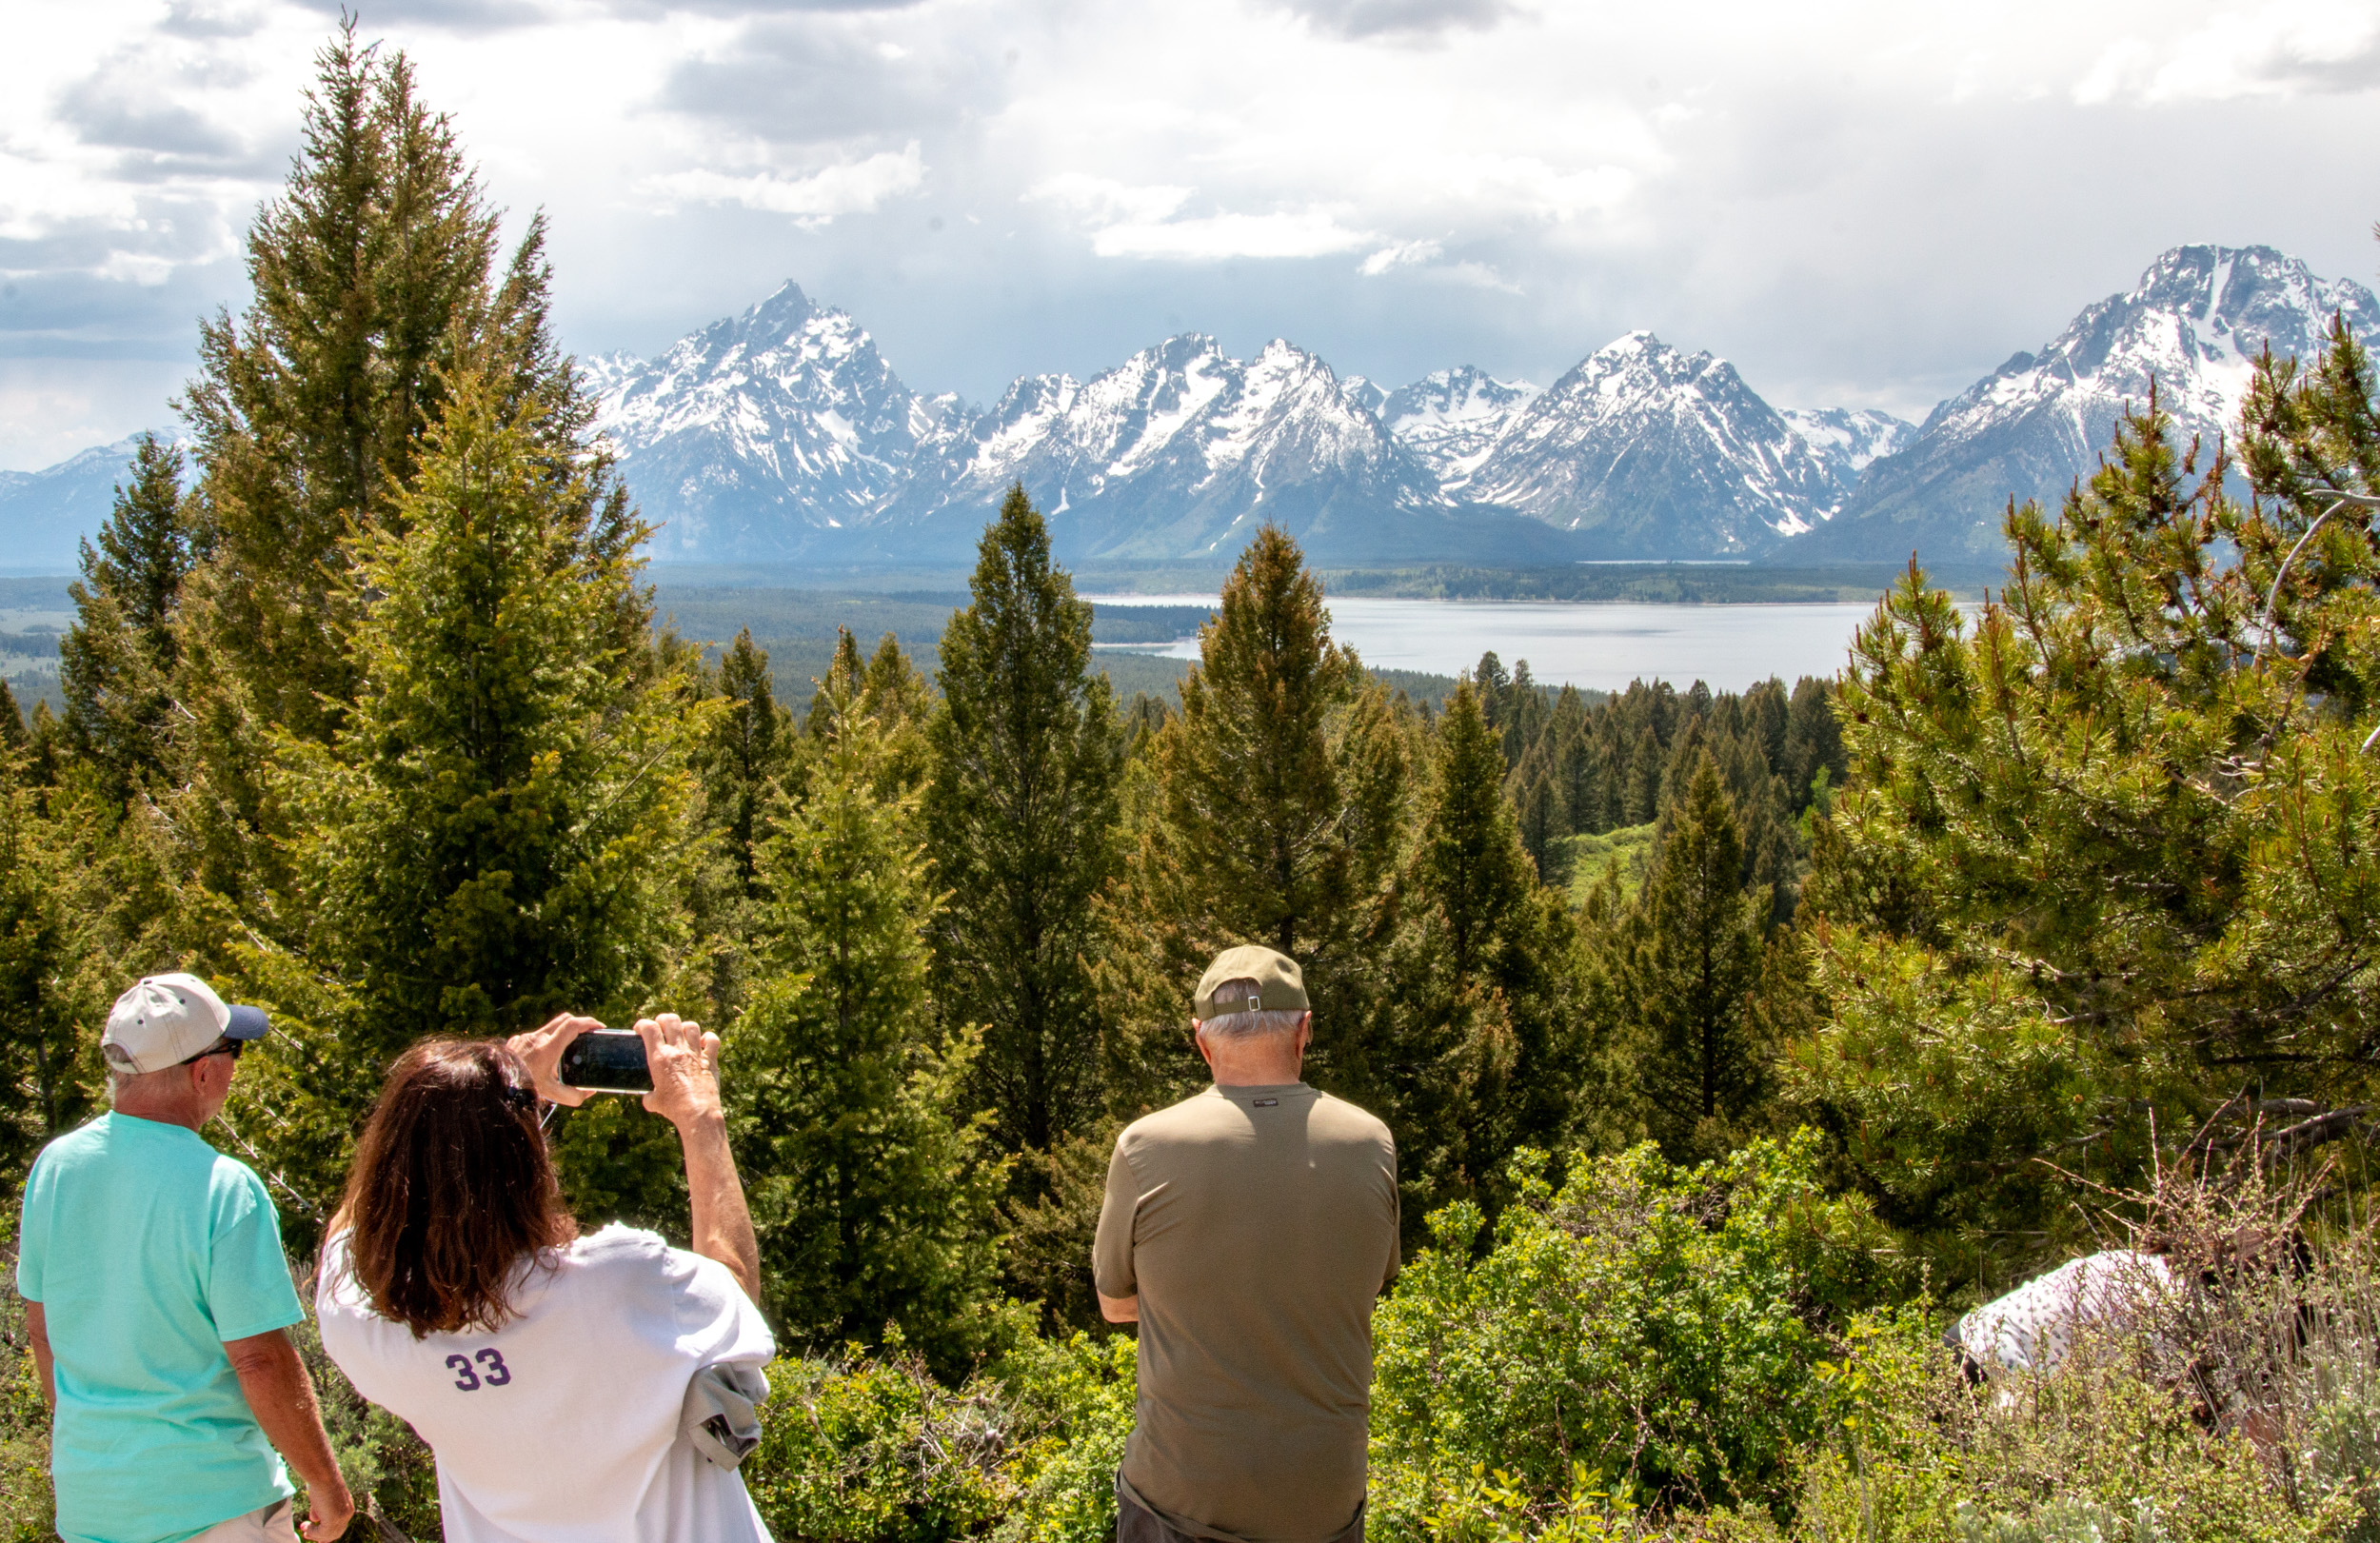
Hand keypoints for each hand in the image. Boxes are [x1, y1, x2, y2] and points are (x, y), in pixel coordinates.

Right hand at [301, 1487, 354, 1540]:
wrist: (323, 1475)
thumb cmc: (321, 1482)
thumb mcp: (321, 1499)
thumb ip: (320, 1510)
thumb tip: (315, 1520)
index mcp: (348, 1507)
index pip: (339, 1526)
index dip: (327, 1532)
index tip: (313, 1533)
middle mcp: (347, 1513)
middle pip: (335, 1533)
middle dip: (319, 1536)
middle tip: (305, 1535)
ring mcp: (341, 1517)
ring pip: (328, 1535)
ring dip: (313, 1534)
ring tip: (303, 1528)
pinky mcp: (333, 1520)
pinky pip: (322, 1533)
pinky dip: (312, 1532)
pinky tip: (305, 1526)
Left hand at [505, 1012, 602, 1107]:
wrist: (494, 1084)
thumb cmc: (524, 1088)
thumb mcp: (552, 1094)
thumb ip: (574, 1095)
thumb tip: (590, 1091)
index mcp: (548, 1048)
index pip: (572, 1025)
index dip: (589, 1022)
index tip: (599, 1027)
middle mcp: (537, 1038)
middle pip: (564, 1019)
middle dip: (579, 1023)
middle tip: (588, 1034)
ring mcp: (525, 1037)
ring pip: (549, 1028)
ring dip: (561, 1034)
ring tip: (565, 1050)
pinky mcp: (516, 1040)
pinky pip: (535, 1036)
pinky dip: (544, 1042)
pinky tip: (543, 1057)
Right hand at [638, 1013, 722, 1130]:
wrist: (697, 1113)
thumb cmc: (674, 1108)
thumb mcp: (654, 1102)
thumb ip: (649, 1096)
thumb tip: (648, 1098)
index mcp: (660, 1058)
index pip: (649, 1028)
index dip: (642, 1024)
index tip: (639, 1030)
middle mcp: (678, 1051)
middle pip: (671, 1020)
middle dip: (663, 1019)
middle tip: (661, 1027)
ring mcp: (695, 1053)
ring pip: (691, 1026)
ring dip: (685, 1027)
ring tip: (681, 1035)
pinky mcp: (711, 1059)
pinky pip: (712, 1039)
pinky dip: (708, 1038)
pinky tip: (703, 1043)